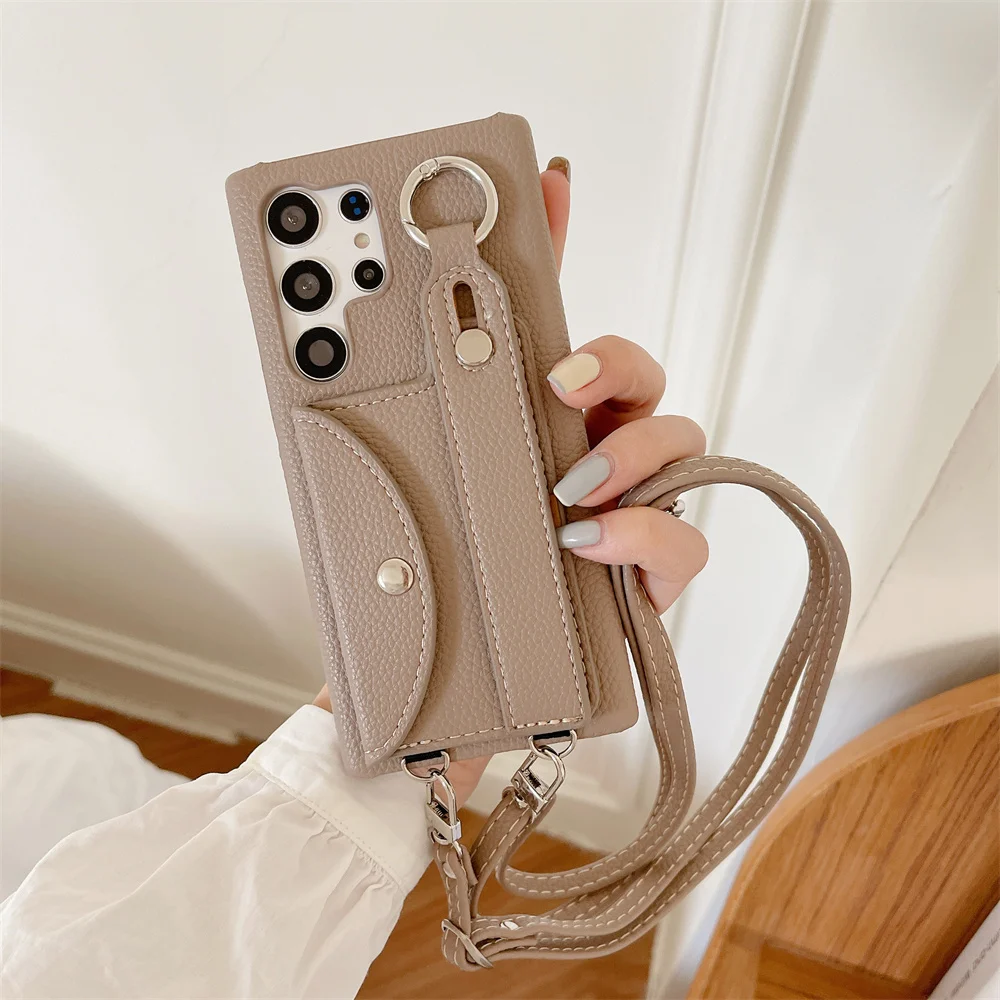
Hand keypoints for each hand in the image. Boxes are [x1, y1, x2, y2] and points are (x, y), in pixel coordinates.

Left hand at [313, 158, 706, 803]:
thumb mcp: (368, 521)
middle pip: (632, 377)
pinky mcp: (646, 587)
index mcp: (510, 438)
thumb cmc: (406, 620)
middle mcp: (576, 468)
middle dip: (613, 363)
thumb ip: (365, 451)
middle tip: (561, 379)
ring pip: (675, 443)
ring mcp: (620, 523)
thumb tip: (322, 371)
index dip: (551, 255)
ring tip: (570, 489)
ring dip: (633, 450)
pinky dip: (652, 534)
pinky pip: (686, 544)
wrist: (436, 724)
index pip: (536, 334)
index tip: (544, 184)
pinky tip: (596, 544)